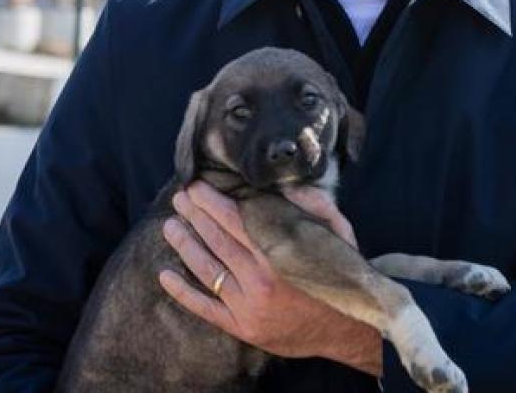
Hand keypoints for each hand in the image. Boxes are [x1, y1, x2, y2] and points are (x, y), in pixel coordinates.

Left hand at [158, 182, 381, 375]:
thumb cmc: (341, 279)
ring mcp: (247, 305)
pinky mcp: (241, 327)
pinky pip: (204, 307)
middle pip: (216, 240)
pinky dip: (182, 292)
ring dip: (184, 244)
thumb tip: (289, 185)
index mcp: (280, 254)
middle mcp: (259, 278)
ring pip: (206, 269)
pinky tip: (165, 275)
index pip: (235, 220)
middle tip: (179, 198)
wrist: (350, 331)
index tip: (196, 187)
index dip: (211, 202)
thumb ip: (316, 207)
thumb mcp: (340, 237)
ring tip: (170, 226)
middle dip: (194, 216)